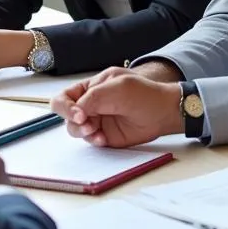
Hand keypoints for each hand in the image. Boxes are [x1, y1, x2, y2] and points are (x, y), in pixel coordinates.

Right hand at [51, 68, 181, 147]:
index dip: (66, 107)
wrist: (162, 113)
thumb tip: (76, 113)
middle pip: (66, 115)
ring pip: (75, 129)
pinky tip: (103, 139)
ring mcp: (96, 120)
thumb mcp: (117, 88)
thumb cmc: (143, 94)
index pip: (65, 97)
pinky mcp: (103, 135)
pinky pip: (89, 141)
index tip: (79, 114)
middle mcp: (90, 104)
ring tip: (98, 133)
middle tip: (87, 125)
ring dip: (83, 132)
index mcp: (90, 87)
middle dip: (74, 121)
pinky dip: (93, 141)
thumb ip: (93, 98)